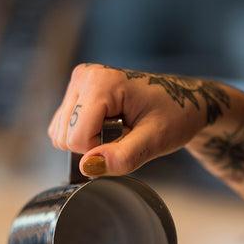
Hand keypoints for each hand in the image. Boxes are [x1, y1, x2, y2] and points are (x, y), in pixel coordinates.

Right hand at [48, 63, 229, 176]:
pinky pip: (63, 130)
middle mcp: (84, 76)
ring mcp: (78, 83)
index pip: (77, 137)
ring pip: (60, 135)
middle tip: (125, 134)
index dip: (100, 151)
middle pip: (64, 137)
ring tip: (118, 129)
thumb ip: (123, 157)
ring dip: (89, 142)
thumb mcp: (155, 141)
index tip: (128, 139)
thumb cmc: (175, 115)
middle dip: (93, 146)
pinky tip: (107, 127)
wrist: (183, 101)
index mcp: (103, 82)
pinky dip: (85, 137)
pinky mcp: (75, 93)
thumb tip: (88, 167)